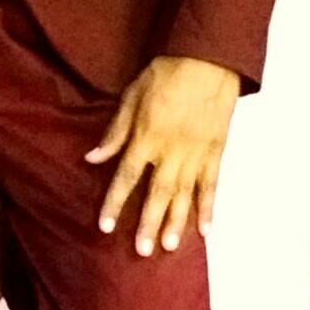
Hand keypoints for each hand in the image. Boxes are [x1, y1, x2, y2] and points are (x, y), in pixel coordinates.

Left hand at [85, 55, 239, 254]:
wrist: (208, 58)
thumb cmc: (166, 73)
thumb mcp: (131, 96)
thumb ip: (114, 132)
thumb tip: (92, 158)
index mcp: (147, 136)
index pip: (126, 177)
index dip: (114, 203)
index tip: (105, 226)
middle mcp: (171, 149)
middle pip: (158, 193)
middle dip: (148, 223)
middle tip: (142, 250)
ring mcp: (197, 152)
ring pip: (185, 194)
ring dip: (177, 221)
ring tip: (169, 246)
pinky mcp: (217, 150)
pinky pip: (212, 183)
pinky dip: (209, 206)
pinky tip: (205, 228)